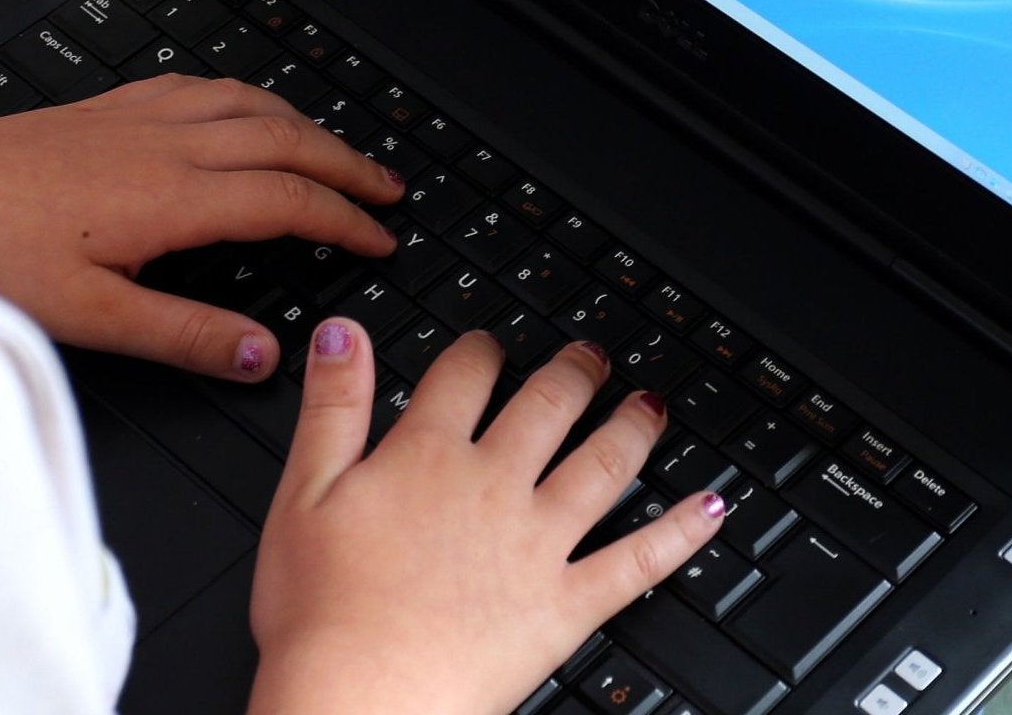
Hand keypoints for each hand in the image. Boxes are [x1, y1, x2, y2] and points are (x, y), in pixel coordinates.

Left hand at [0, 75, 402, 379]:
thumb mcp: (90, 316)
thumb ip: (184, 335)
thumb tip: (263, 355)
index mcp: (171, 196)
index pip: (288, 199)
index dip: (344, 219)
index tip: (380, 238)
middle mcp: (165, 143)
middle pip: (286, 138)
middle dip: (347, 162)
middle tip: (389, 188)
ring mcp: (137, 116)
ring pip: (249, 103)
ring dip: (305, 123)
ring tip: (337, 149)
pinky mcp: (108, 106)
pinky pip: (202, 85)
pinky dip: (248, 96)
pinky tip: (244, 108)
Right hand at [248, 324, 725, 714]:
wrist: (361, 701)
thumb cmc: (322, 612)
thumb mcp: (302, 493)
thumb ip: (332, 407)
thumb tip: (344, 333)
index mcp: (427, 456)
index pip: (465, 375)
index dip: (481, 349)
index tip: (491, 344)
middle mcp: (493, 487)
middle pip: (547, 406)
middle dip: (574, 372)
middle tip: (593, 356)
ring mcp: (537, 544)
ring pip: (602, 466)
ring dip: (633, 427)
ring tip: (651, 404)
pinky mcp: (566, 606)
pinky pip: (638, 561)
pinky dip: (680, 532)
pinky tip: (709, 507)